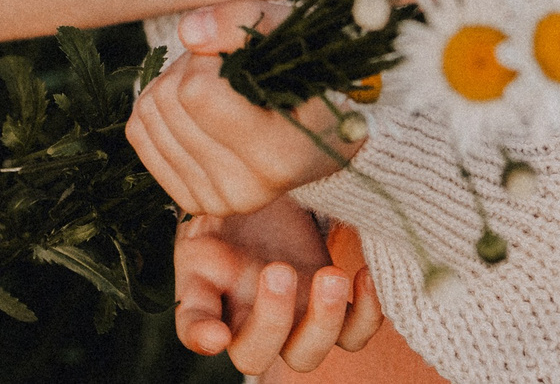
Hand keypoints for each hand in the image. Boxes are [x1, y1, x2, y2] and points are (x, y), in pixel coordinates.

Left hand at [127, 1, 364, 216]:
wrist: (317, 139)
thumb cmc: (306, 79)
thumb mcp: (292, 35)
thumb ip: (246, 21)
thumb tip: (188, 31)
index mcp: (281, 155)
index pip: (198, 91)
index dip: (210, 58)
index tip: (237, 57)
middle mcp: (248, 190)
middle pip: (170, 101)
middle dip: (191, 68)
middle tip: (225, 69)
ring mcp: (216, 201)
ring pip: (149, 114)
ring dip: (174, 84)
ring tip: (215, 87)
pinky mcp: (188, 199)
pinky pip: (138, 134)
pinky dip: (159, 108)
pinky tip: (195, 110)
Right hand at [175, 201, 383, 370]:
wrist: (271, 203)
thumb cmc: (233, 210)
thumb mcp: (209, 210)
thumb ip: (204, 223)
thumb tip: (210, 228)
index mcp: (207, 296)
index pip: (193, 329)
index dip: (202, 337)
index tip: (216, 332)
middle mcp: (247, 321)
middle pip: (254, 356)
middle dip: (270, 320)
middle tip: (279, 269)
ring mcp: (292, 321)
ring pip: (304, 355)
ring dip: (321, 322)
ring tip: (331, 275)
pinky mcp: (329, 310)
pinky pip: (352, 335)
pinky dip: (366, 315)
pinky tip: (363, 275)